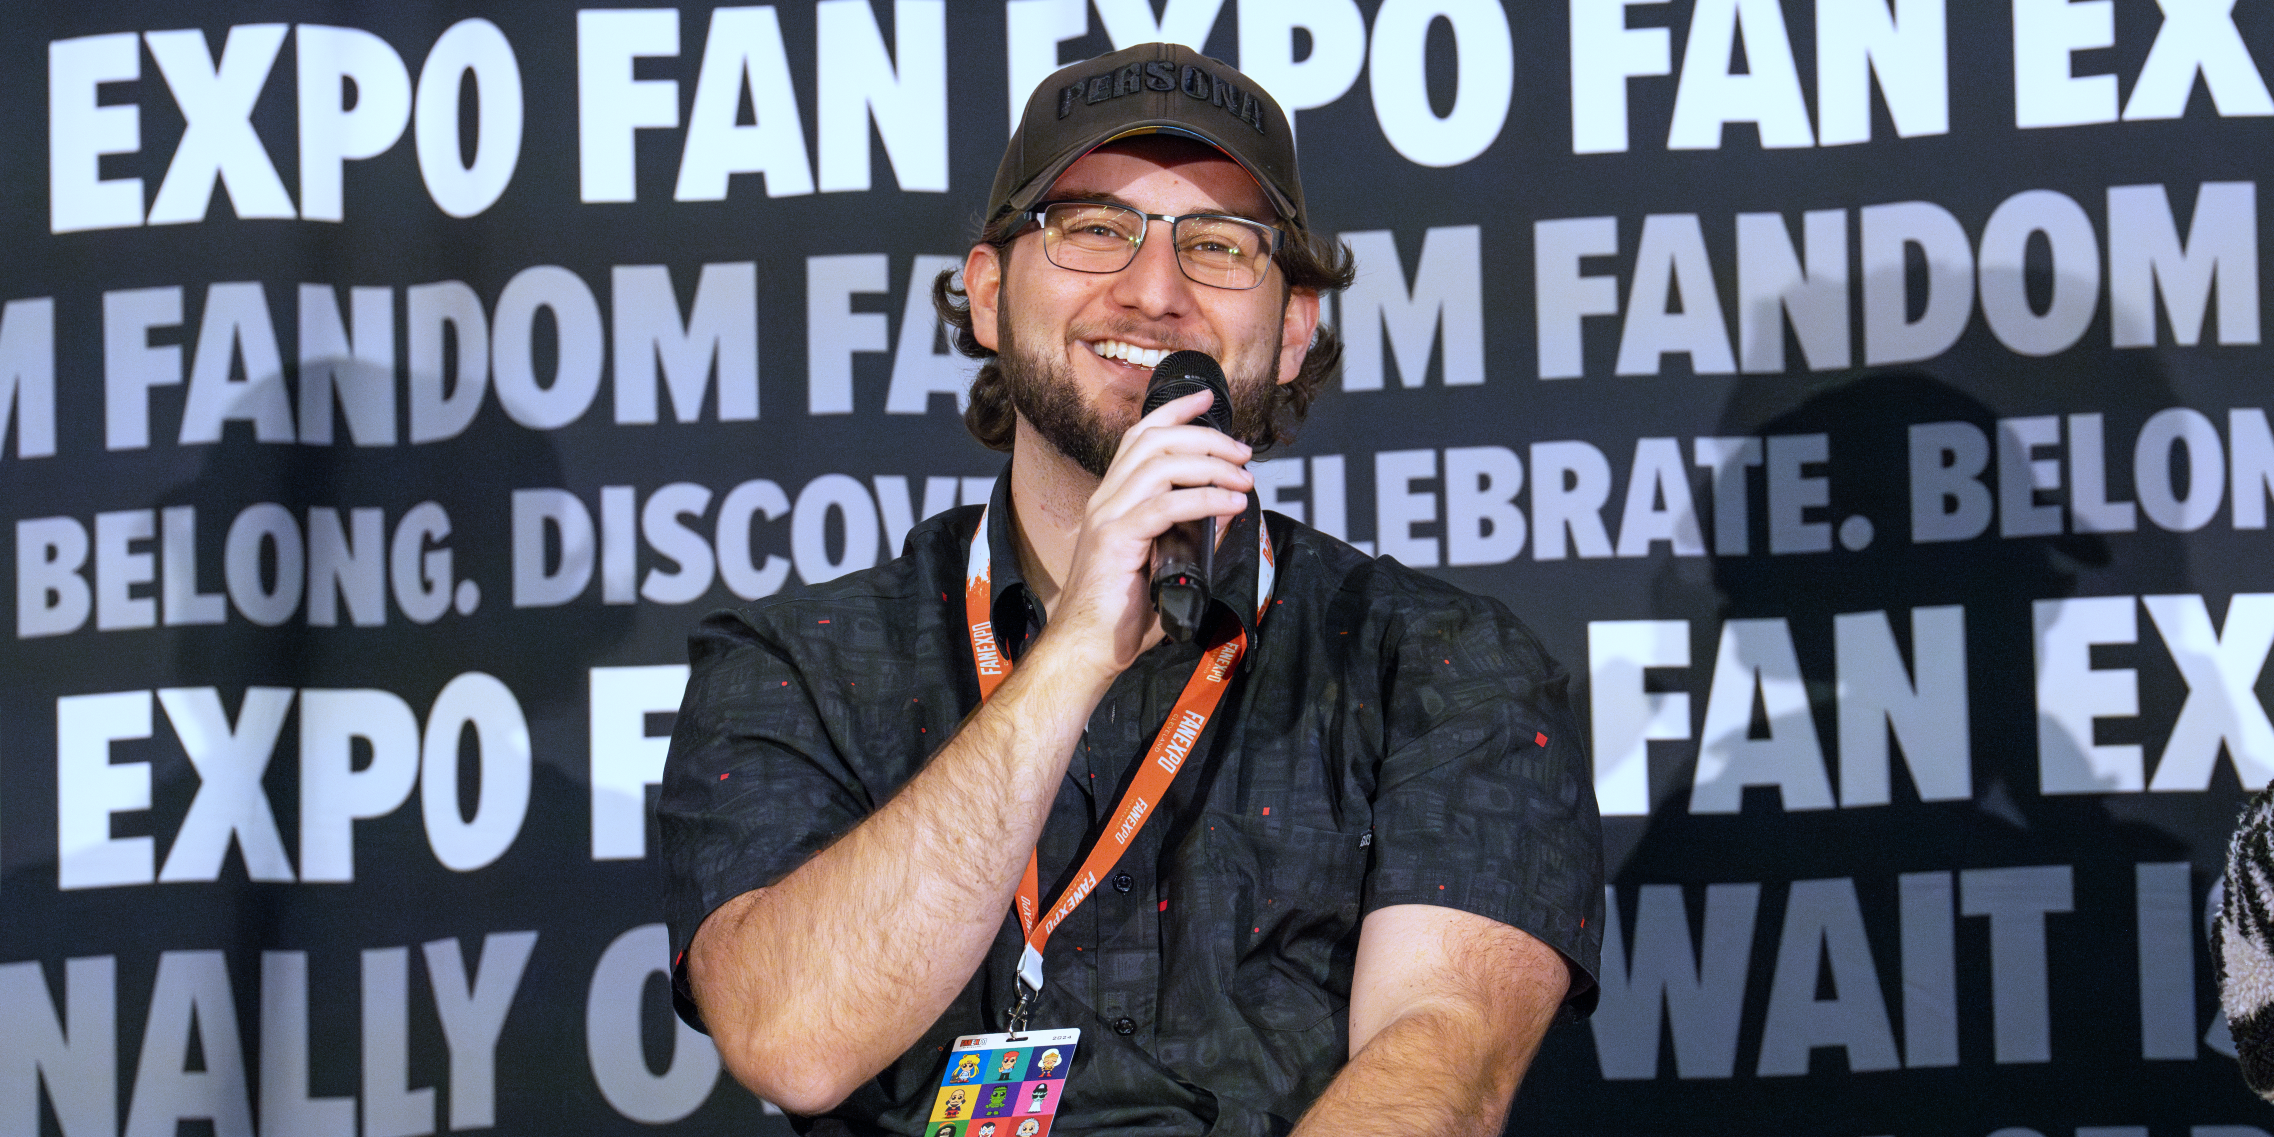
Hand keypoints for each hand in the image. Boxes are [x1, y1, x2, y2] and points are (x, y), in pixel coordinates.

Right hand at [1044, 389, 1252, 672]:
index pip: (1139, 437)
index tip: (1208, 400)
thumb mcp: (1163, 563)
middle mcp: (1105, 499)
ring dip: (1211, 466)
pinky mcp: (1117, 539)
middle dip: (1205, 437)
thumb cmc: (1121, 615)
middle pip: (1154, 441)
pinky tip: (1231, 507)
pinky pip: (1167, 506)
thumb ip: (1190, 538)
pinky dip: (1205, 500)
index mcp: (1111, 499)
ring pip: (1161, 465)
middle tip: (1242, 453)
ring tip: (1244, 481)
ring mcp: (1108, 516)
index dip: (1174, 411)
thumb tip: (1226, 514)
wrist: (1086, 647)